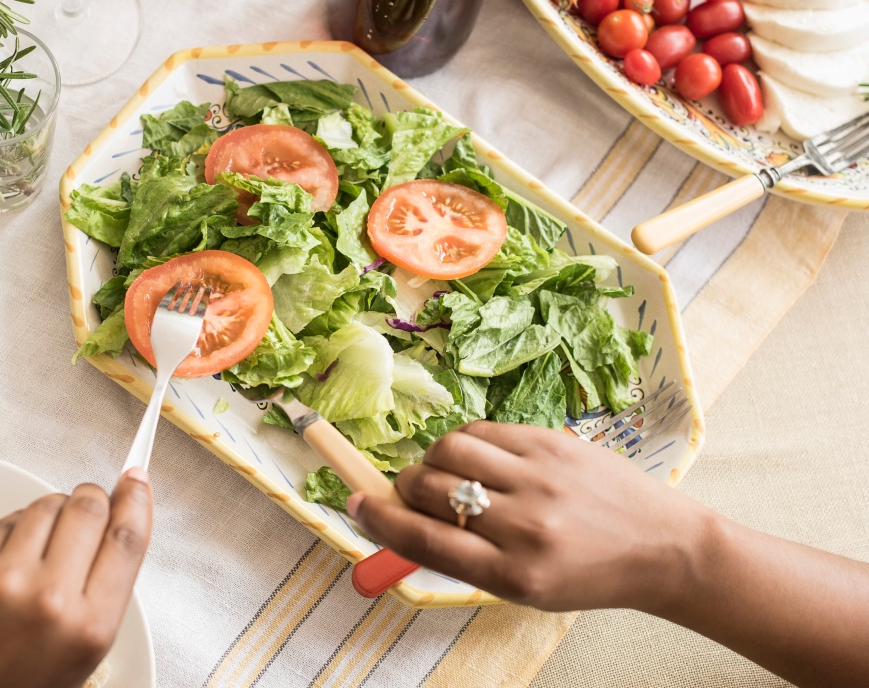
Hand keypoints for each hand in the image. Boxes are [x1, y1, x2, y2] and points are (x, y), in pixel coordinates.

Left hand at [0, 470, 152, 687]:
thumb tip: (114, 525)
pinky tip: (8, 558)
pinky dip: (14, 529)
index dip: (137, 499)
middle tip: (89, 509)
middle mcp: (49, 599)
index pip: (127, 539)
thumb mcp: (77, 656)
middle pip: (90, 507)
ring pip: (47, 504)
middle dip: (94, 499)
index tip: (137, 479)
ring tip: (43, 545)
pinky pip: (6, 520)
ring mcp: (2, 577)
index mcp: (89, 629)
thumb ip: (100, 595)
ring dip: (53, 513)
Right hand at [347, 421, 712, 613]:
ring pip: (449, 451)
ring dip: (431, 461)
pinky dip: (463, 443)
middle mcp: (525, 526)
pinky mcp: (552, 442)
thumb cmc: (586, 574)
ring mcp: (540, 478)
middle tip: (411, 493)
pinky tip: (474, 457)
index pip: (424, 541)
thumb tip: (397, 522)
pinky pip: (480, 431)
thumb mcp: (522, 588)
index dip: (379, 520)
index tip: (356, 506)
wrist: (661, 546)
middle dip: (405, 489)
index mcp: (513, 574)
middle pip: (429, 490)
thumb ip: (461, 557)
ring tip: (445, 474)